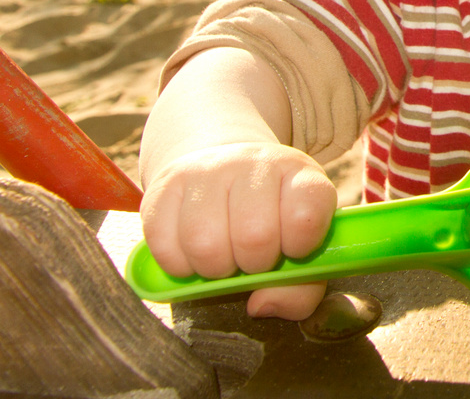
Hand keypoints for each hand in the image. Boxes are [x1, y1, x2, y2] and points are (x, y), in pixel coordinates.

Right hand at [139, 141, 336, 319]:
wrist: (222, 171)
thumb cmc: (270, 221)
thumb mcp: (302, 249)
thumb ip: (300, 290)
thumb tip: (261, 305)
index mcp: (299, 175)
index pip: (306, 215)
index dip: (299, 246)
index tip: (292, 251)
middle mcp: (254, 163)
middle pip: (254, 236)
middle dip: (254, 265)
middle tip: (253, 258)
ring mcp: (207, 170)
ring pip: (204, 243)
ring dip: (214, 269)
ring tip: (223, 257)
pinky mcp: (164, 185)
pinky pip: (165, 247)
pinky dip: (179, 266)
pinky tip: (194, 254)